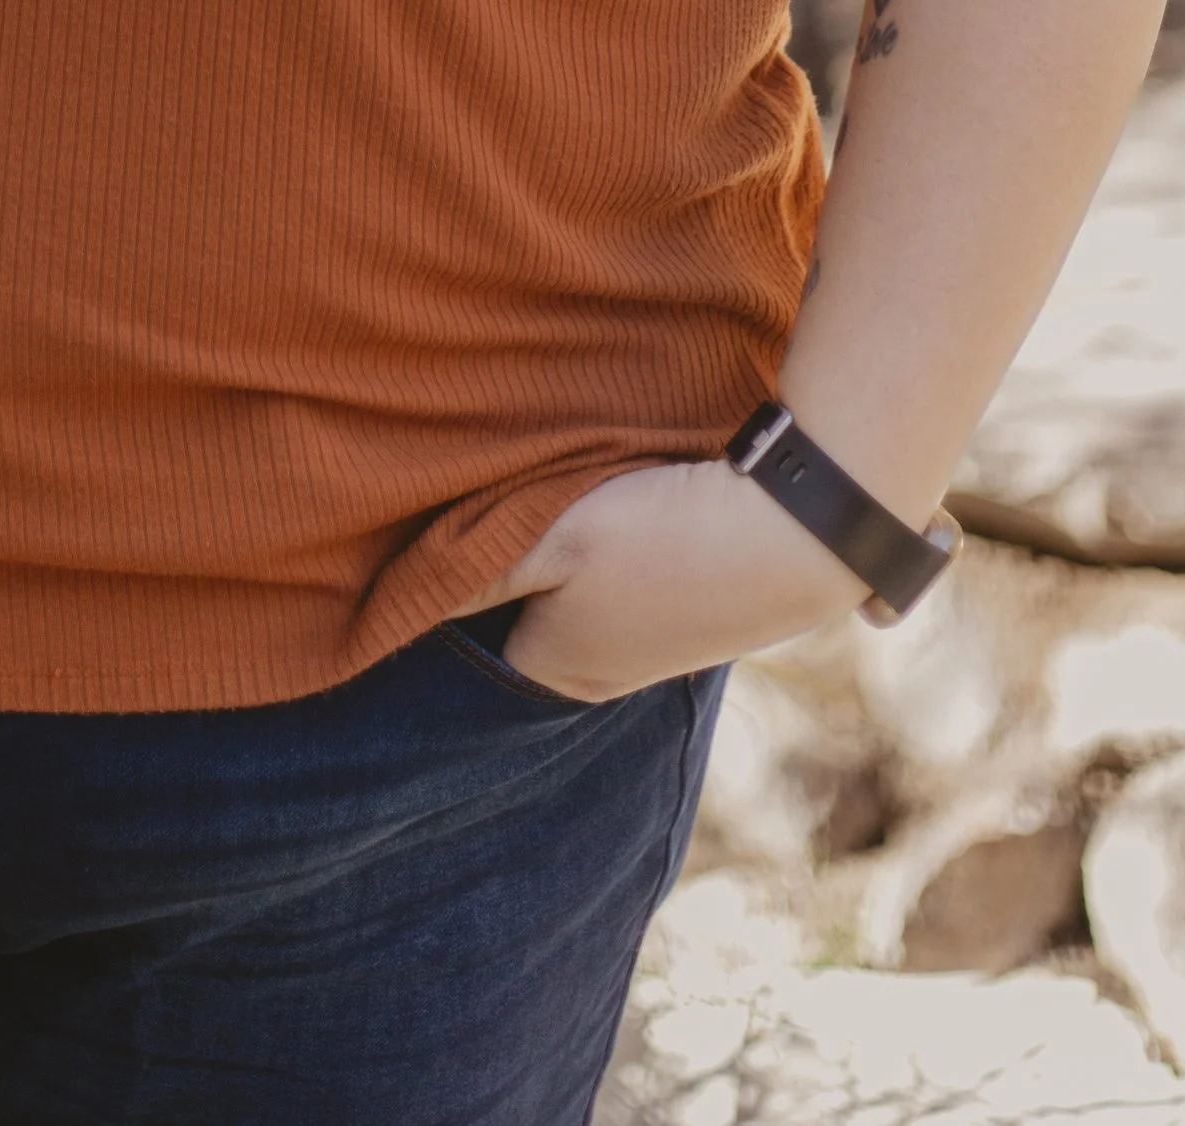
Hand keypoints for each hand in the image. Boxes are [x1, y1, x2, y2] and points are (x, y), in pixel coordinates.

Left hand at [470, 458, 865, 702]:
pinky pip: (631, 589)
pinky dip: (619, 559)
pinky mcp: (698, 617)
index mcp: (554, 672)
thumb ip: (470, 569)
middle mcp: (603, 678)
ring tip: (565, 506)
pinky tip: (625, 514)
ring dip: (570, 562)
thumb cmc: (657, 536)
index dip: (454, 584)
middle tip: (501, 508)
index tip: (447, 532)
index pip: (471, 639)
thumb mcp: (548, 539)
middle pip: (528, 620)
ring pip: (582, 601)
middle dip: (512, 577)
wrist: (793, 533)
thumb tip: (390, 603)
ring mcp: (657, 652)